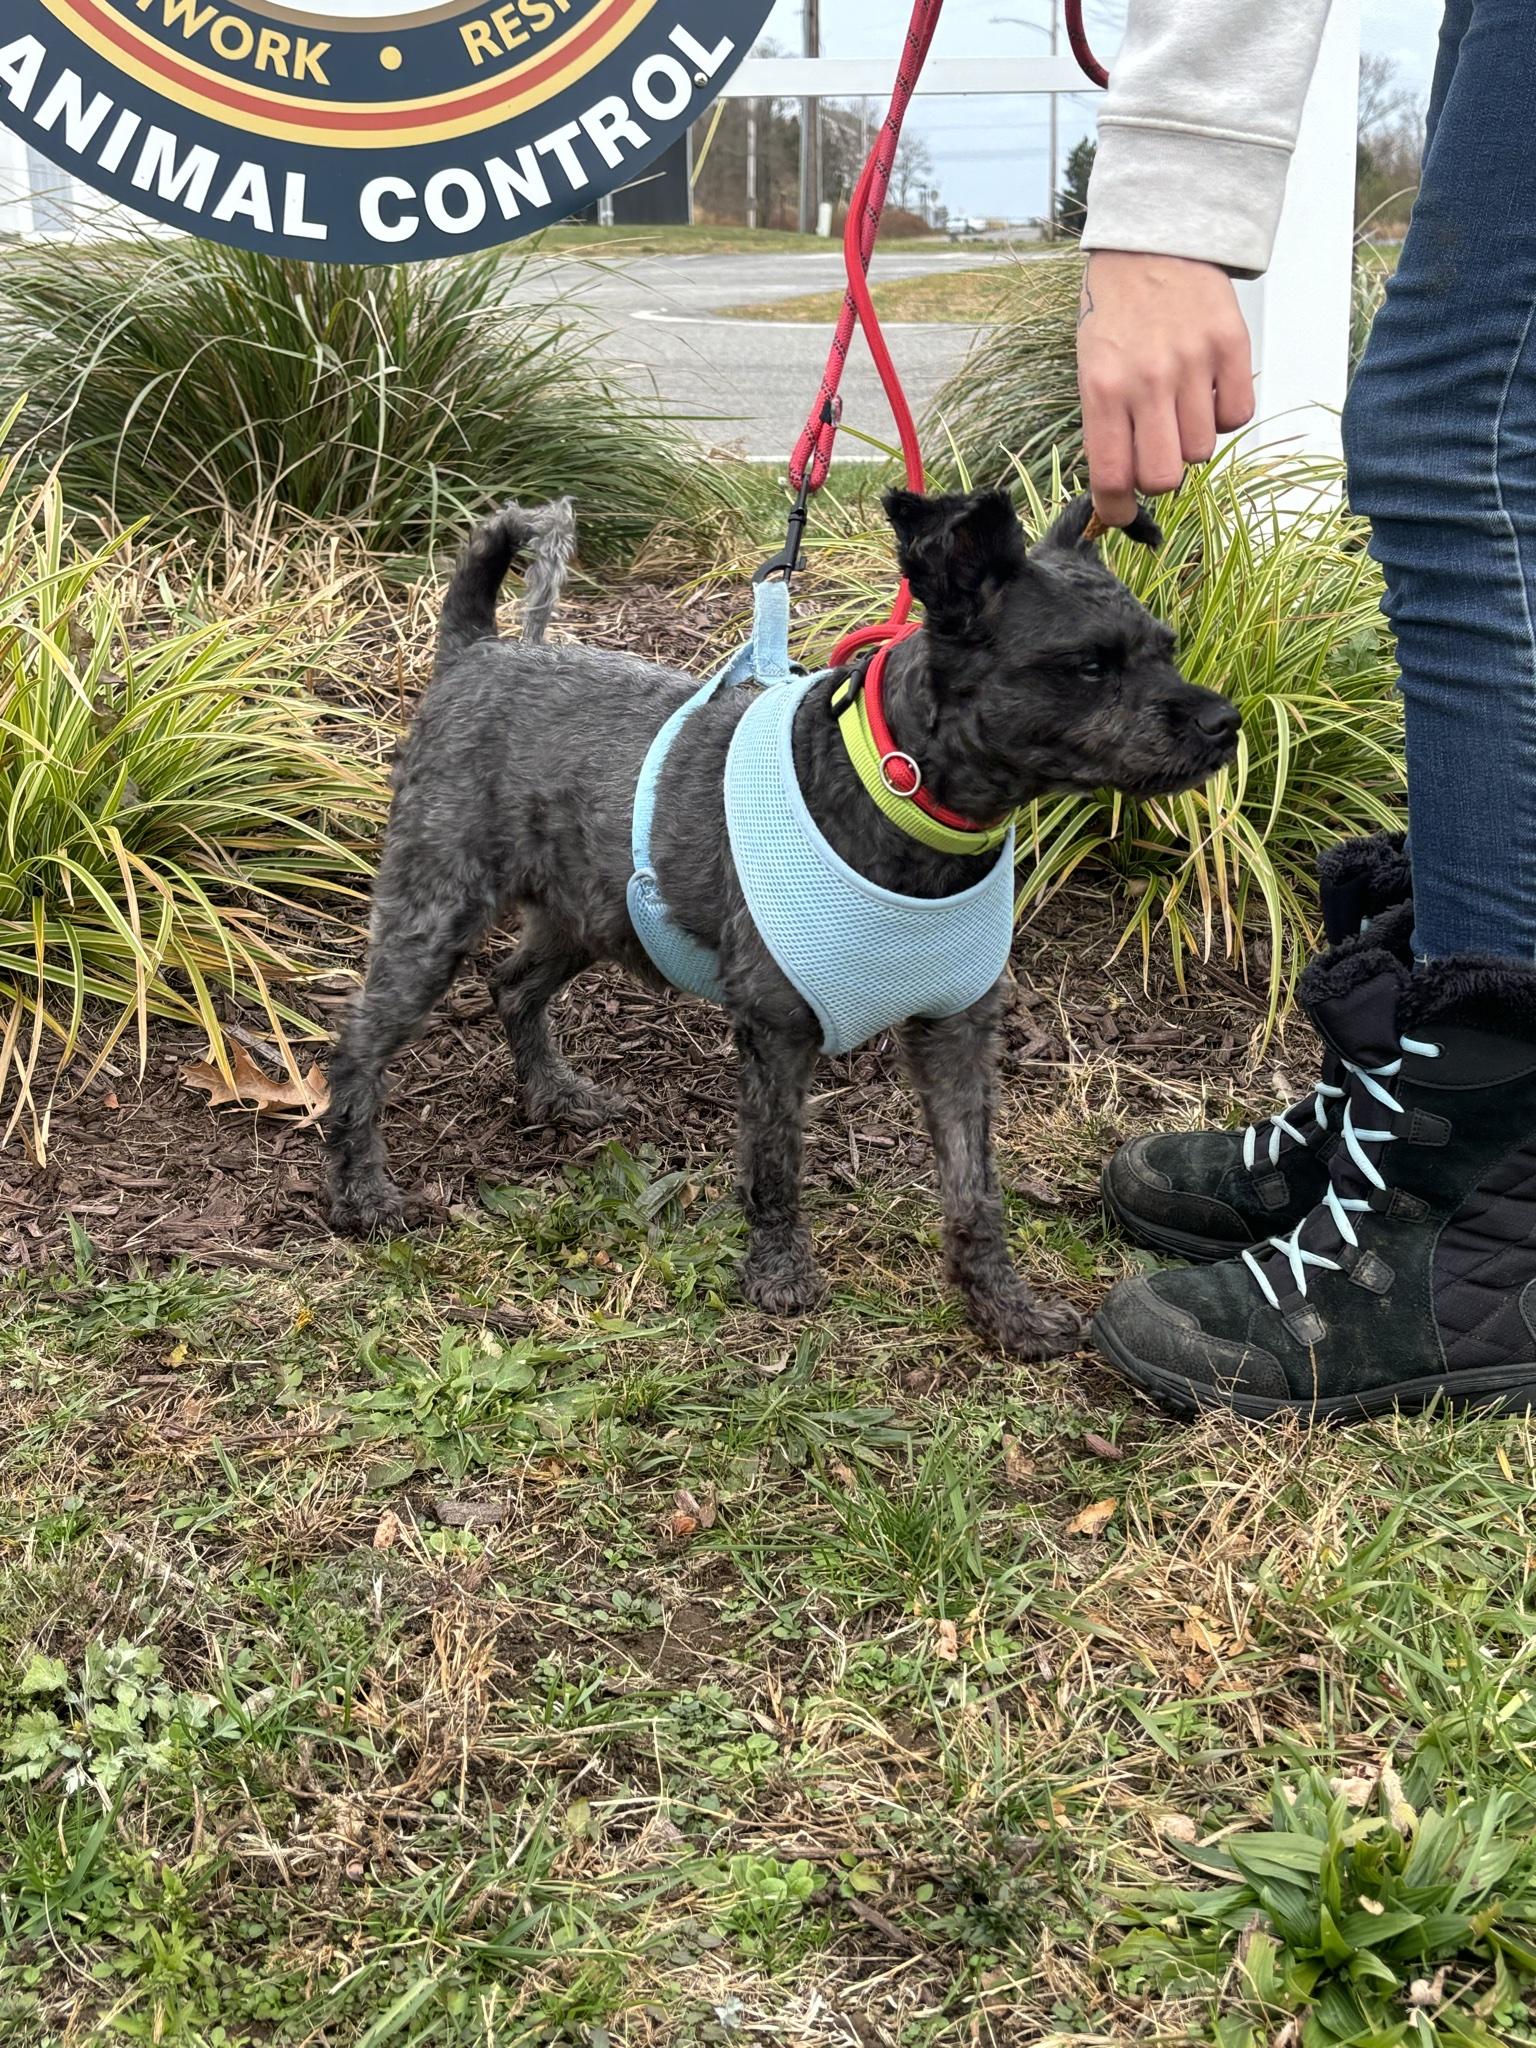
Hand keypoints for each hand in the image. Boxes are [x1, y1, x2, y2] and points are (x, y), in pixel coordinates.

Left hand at [1076, 251, 1255, 525]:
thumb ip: (1105, 425)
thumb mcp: (1090, 368)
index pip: (1112, 477)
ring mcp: (1193, 363)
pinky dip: (1224, 414)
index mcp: (1104, 389)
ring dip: (1190, 441)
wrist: (1152, 240)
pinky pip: (1237, 416)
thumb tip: (1119, 487)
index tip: (1119, 514)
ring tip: (1180, 406)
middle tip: (1153, 453)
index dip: (1116, 510)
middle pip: (1163, 476)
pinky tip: (1208, 391)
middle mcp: (1149, 381)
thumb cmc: (1114, 312)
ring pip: (1202, 450)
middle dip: (1156, 478)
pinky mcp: (1231, 346)